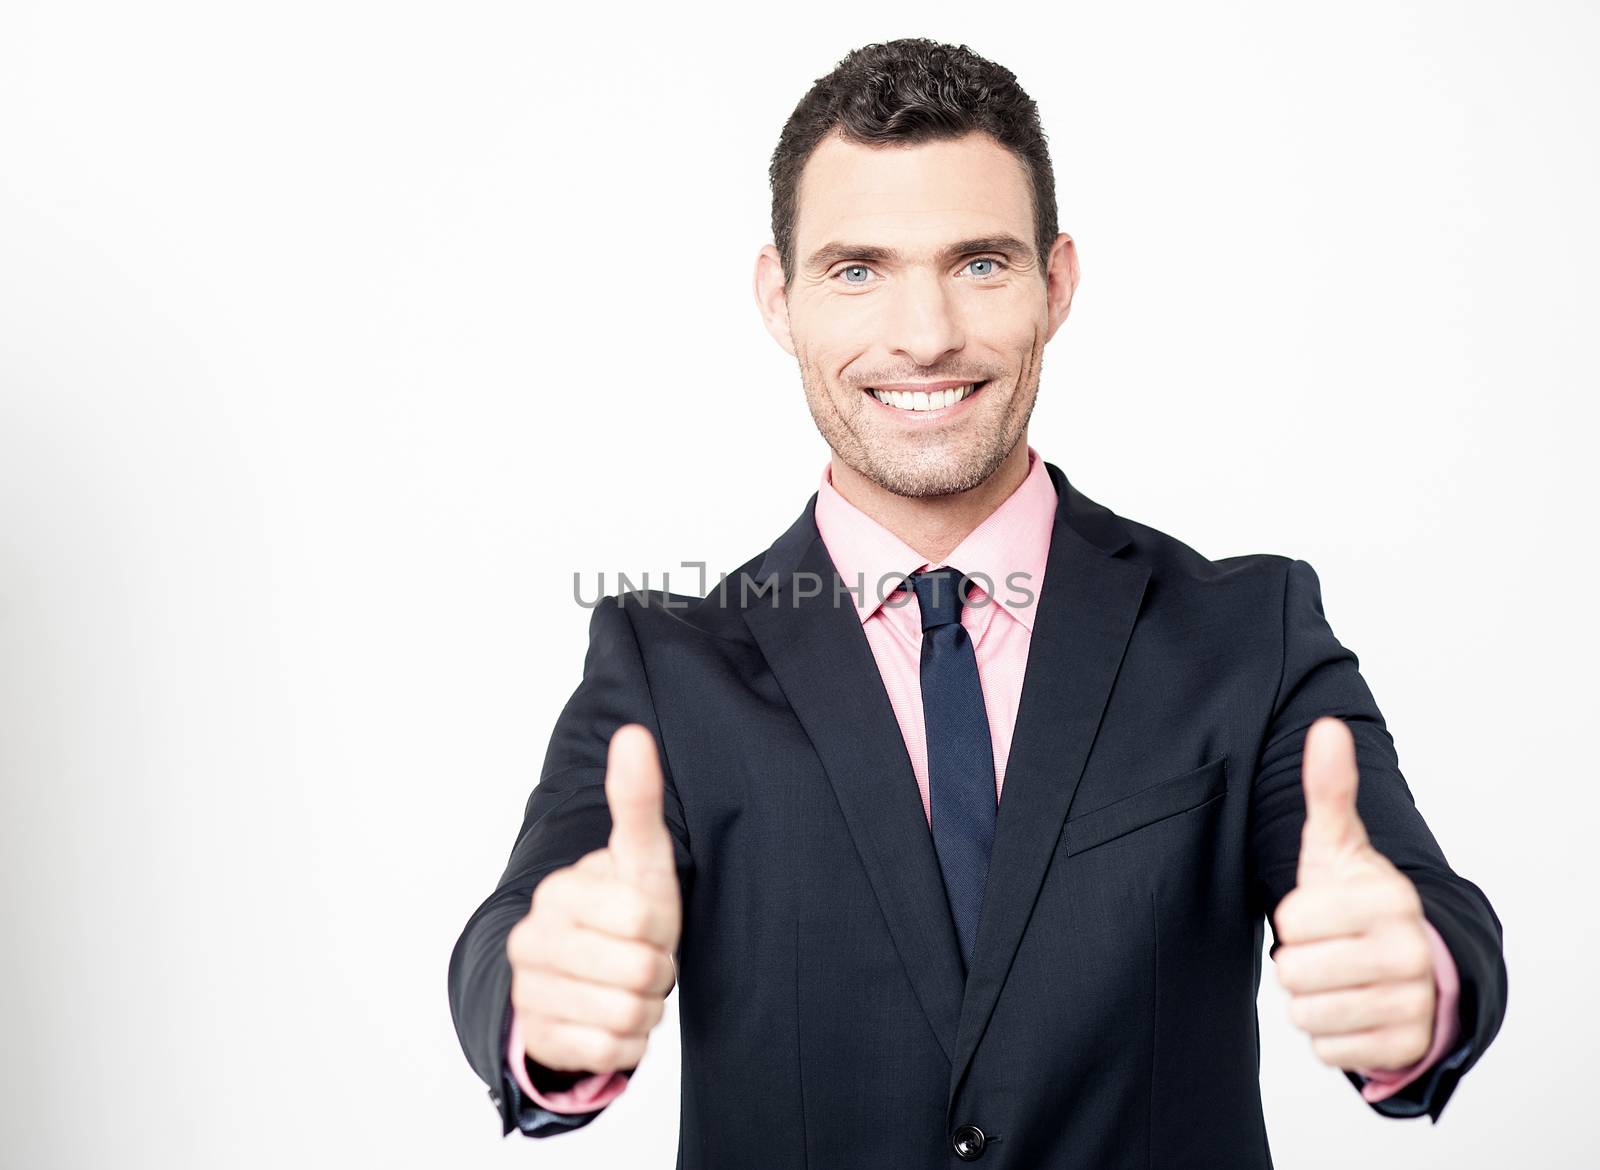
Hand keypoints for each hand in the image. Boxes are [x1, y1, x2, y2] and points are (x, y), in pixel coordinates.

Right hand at [506, 724, 682, 1075]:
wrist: (586, 980)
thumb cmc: (624, 912)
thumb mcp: (640, 859)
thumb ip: (637, 799)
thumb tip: (634, 734)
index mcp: (558, 892)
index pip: (641, 915)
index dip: (659, 925)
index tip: (643, 919)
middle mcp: (532, 939)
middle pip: (640, 969)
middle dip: (655, 969)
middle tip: (639, 958)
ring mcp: (529, 991)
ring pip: (626, 1013)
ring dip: (644, 1007)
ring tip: (627, 988)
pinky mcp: (537, 1039)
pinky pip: (609, 1051)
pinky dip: (626, 1042)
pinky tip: (612, 1019)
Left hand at [1272, 716, 1435, 1072]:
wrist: (1414, 963)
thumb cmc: (1358, 900)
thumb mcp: (1338, 847)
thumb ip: (1329, 791)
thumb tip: (1326, 727)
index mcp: (1391, 898)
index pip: (1293, 922)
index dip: (1294, 919)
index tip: (1321, 913)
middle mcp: (1411, 951)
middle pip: (1295, 972)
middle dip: (1298, 962)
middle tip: (1326, 950)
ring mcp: (1414, 1003)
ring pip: (1307, 1014)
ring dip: (1309, 1000)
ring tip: (1336, 978)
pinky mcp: (1406, 1048)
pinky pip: (1329, 1051)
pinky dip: (1329, 1036)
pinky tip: (1351, 1011)